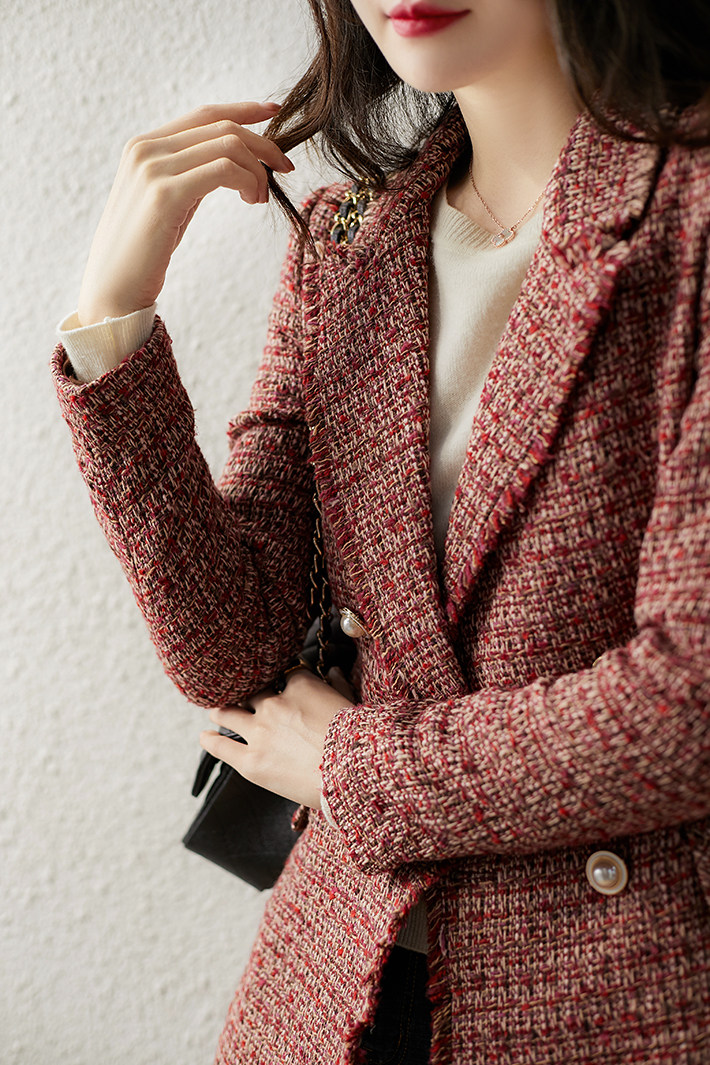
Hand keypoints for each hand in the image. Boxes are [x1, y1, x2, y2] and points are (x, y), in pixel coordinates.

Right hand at [77, 102, 293, 324]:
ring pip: (228, 145)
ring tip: (259, 198)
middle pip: (222, 126)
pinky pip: (223, 170)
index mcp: (145, 145)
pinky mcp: (164, 194)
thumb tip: (232, 163)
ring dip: (256, 170)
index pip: (204, 114)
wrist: (113, 289)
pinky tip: (250, 200)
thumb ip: (190, 175)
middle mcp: (146, 148)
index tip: (275, 112)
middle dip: (263, 144)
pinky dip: (247, 181)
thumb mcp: (169, 202)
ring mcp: (153, 168)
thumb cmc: (143, 253)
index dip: (244, 110)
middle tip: (284, 169)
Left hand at [199, 669, 353, 809]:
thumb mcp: (350, 704)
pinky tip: (205, 736)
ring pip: (229, 713)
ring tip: (216, 712)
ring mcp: (259, 732)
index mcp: (300, 685)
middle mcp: (274, 704)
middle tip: (243, 699)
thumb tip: (333, 670)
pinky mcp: (251, 761)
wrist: (351, 774)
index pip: (286, 675)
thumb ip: (337, 685)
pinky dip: (210, 740)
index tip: (282, 687)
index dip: (284, 682)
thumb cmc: (358, 739)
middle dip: (248, 695)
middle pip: (252, 692)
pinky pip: (221, 746)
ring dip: (221, 711)